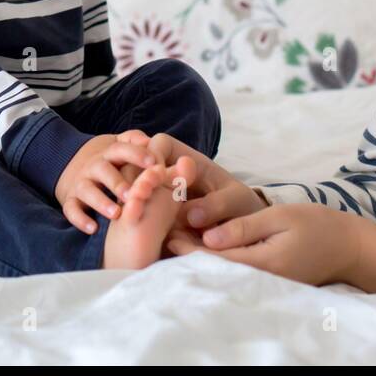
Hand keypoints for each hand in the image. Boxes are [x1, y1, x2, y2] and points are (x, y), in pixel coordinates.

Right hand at [54, 130, 156, 233]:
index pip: (121, 149)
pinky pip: (71, 210)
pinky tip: (93, 229)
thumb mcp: (121, 145)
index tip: (154, 163)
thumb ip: (135, 140)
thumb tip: (149, 141)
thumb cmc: (110, 159)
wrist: (73, 165)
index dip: (137, 154)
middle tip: (132, 195)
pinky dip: (80, 219)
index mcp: (108, 153)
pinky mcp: (70, 200)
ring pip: (86, 191)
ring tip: (116, 214)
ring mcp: (80, 184)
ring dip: (101, 202)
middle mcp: (93, 167)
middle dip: (117, 183)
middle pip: (102, 170)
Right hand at [128, 132, 266, 230]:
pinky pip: (137, 215)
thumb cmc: (241, 208)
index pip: (161, 143)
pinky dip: (134, 219)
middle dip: (135, 180)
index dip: (153, 155)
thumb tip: (192, 216)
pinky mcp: (153, 220)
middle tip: (138, 199)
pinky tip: (140, 229)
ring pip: (132, 191)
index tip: (156, 174)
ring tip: (136, 214)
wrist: (245, 232)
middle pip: (138, 165)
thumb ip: (217, 204)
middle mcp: (168, 176)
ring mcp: (158, 197)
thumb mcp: (236, 202)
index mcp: (188, 160)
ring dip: (131, 201)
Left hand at [166, 203, 359, 285]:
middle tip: (164, 233)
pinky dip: (218, 259)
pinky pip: (236, 271)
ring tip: (177, 237)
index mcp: (263, 263)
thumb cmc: (315, 225)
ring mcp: (263, 284)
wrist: (346, 247)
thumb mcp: (279, 218)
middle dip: (189, 252)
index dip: (189, 246)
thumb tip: (208, 238)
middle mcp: (260, 279)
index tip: (168, 231)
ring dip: (201, 255)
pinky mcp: (266, 282)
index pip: (216, 258)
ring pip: (223, 271)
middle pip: (215, 268)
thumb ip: (243, 228)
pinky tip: (204, 245)